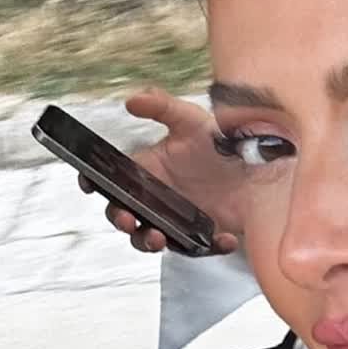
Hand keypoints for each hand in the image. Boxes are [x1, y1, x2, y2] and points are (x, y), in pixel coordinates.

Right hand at [83, 84, 243, 255]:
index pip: (112, 181)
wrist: (259, 161)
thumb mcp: (191, 118)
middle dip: (121, 220)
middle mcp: (158, 198)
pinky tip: (222, 238)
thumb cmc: (220, 140)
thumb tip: (131, 101)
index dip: (94, 183)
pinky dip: (209, 248)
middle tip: (127, 219)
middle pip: (126, 216)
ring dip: (149, 242)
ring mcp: (178, 219)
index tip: (88, 183)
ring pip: (153, 238)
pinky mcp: (203, 234)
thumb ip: (161, 106)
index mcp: (148, 171)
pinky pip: (200, 248)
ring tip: (158, 236)